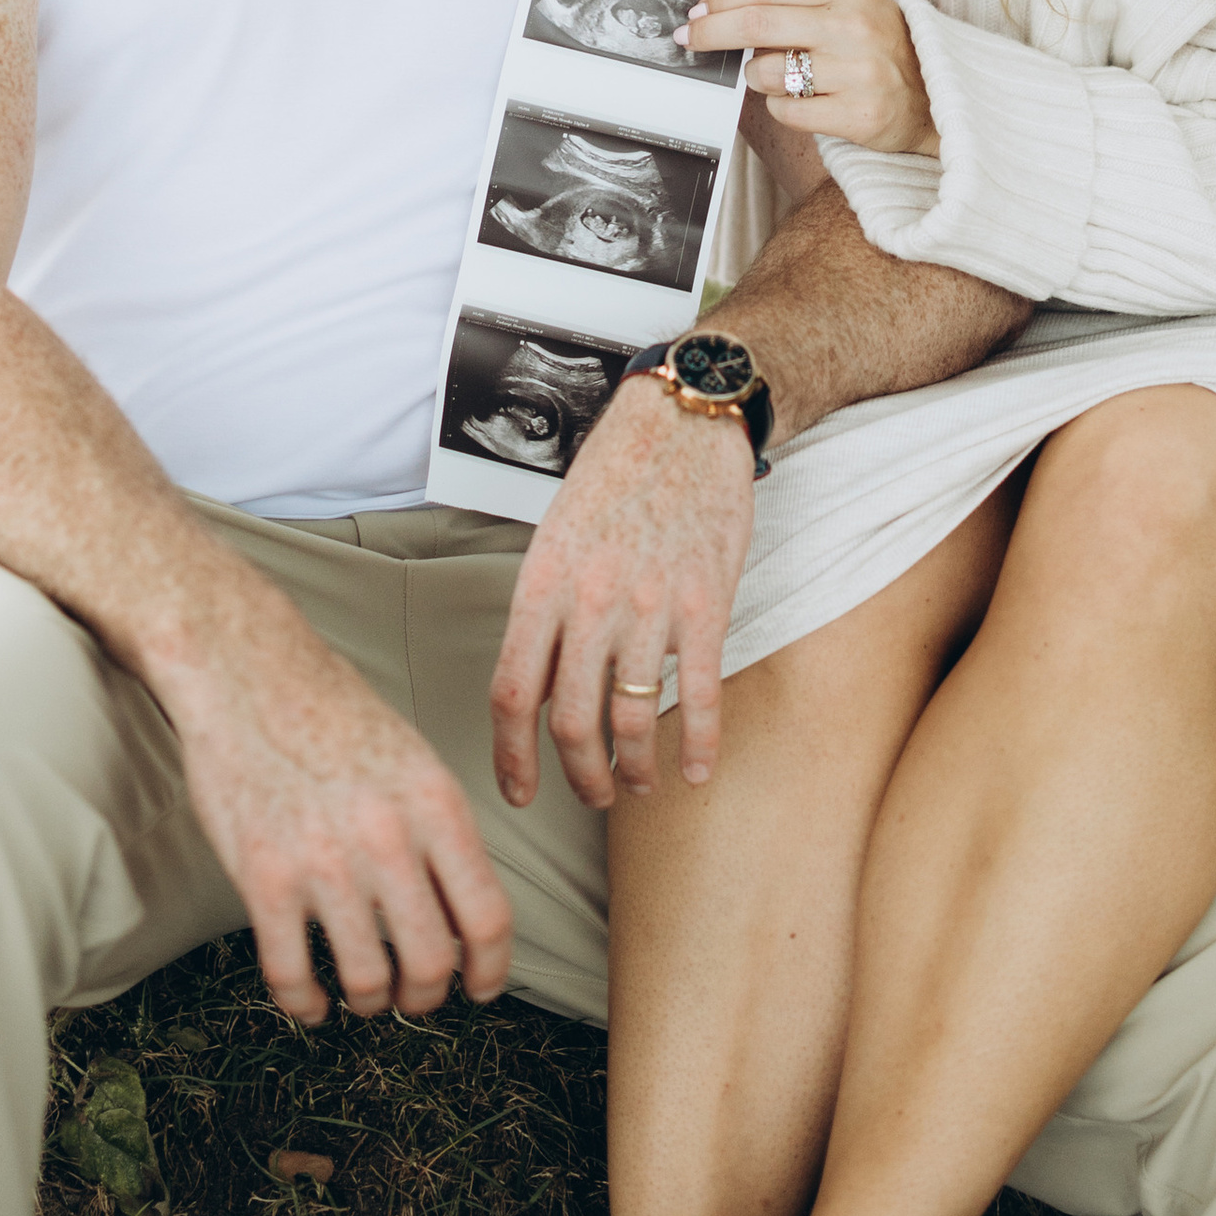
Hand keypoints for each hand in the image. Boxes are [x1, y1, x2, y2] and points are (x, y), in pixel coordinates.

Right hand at [157, 576, 512, 1024]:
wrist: (244, 669)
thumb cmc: (329, 710)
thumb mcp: (411, 757)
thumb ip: (440, 832)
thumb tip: (464, 914)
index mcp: (434, 803)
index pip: (487, 917)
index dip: (490, 970)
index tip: (479, 988)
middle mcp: (386, 837)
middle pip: (431, 964)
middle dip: (426, 997)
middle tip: (415, 997)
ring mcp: (322, 861)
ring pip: (366, 980)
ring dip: (369, 1002)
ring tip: (363, 992)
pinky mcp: (262, 879)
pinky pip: (292, 976)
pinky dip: (305, 1004)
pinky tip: (310, 1000)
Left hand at [488, 371, 756, 807]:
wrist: (682, 421)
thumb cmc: (616, 474)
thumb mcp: (557, 535)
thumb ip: (547, 610)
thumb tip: (540, 685)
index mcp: (542, 583)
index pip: (512, 692)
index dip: (510, 757)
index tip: (518, 791)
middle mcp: (590, 601)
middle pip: (572, 724)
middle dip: (580, 778)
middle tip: (591, 794)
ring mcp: (650, 606)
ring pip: (631, 722)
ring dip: (633, 770)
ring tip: (638, 783)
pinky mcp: (705, 604)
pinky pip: (699, 697)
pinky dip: (697, 746)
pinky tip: (696, 769)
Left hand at [685, 0, 937, 156]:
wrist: (937, 95)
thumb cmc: (877, 45)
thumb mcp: (848, 4)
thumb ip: (796, 0)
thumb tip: (723, 9)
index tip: (698, 11)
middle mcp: (854, 25)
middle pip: (757, 23)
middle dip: (712, 33)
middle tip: (690, 40)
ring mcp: (859, 71)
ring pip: (767, 72)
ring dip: (756, 77)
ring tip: (777, 76)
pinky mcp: (861, 115)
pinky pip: (787, 111)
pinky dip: (781, 107)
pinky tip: (803, 101)